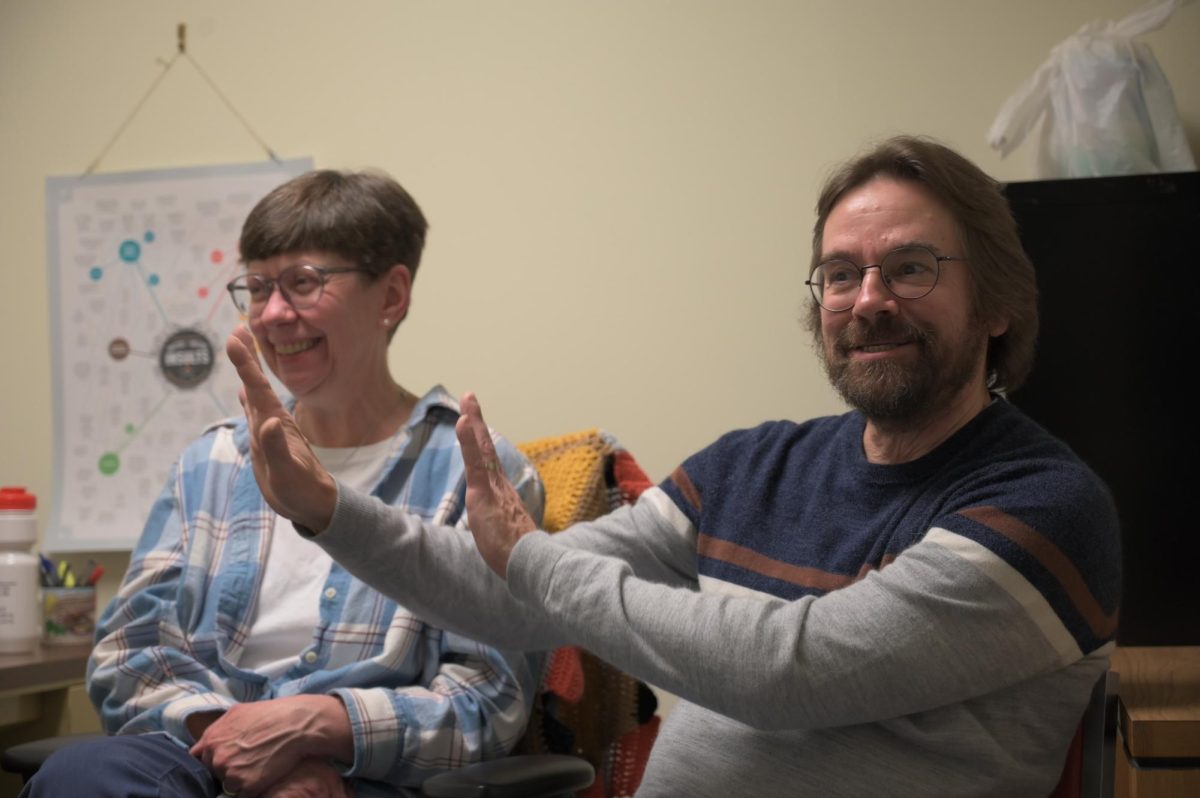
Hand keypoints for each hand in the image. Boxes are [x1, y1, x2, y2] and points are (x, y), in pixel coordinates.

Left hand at [190, 695, 352, 796]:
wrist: (296, 724)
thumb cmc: (271, 714)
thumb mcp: (237, 712)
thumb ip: (218, 728)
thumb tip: (205, 742)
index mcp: (211, 739)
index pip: (198, 758)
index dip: (212, 758)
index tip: (224, 758)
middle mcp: (216, 757)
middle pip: (213, 772)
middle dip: (226, 768)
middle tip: (246, 760)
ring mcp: (230, 773)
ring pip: (228, 784)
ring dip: (239, 779)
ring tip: (258, 765)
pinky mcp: (246, 786)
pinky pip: (242, 794)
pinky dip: (252, 788)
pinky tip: (263, 774)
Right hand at [226, 326, 336, 530]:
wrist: (313, 502)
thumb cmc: (302, 490)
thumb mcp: (287, 471)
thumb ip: (276, 447)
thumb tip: (268, 422)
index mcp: (275, 424)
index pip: (258, 388)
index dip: (246, 364)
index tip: (237, 337)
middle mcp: (271, 421)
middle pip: (256, 384)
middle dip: (246, 358)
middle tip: (237, 330)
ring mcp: (269, 430)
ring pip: (255, 394)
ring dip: (247, 372)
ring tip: (240, 349)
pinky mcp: (266, 441)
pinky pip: (254, 414)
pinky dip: (248, 399)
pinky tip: (244, 392)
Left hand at [455, 392, 536, 576]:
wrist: (530, 563)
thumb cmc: (517, 554)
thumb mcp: (503, 536)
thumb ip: (501, 528)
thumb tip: (505, 531)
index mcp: (501, 493)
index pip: (488, 462)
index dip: (480, 440)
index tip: (472, 419)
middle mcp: (500, 485)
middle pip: (486, 447)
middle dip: (476, 421)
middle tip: (469, 396)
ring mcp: (494, 487)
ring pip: (483, 450)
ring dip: (473, 423)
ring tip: (467, 400)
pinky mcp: (486, 493)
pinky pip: (476, 463)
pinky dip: (469, 441)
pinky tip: (462, 422)